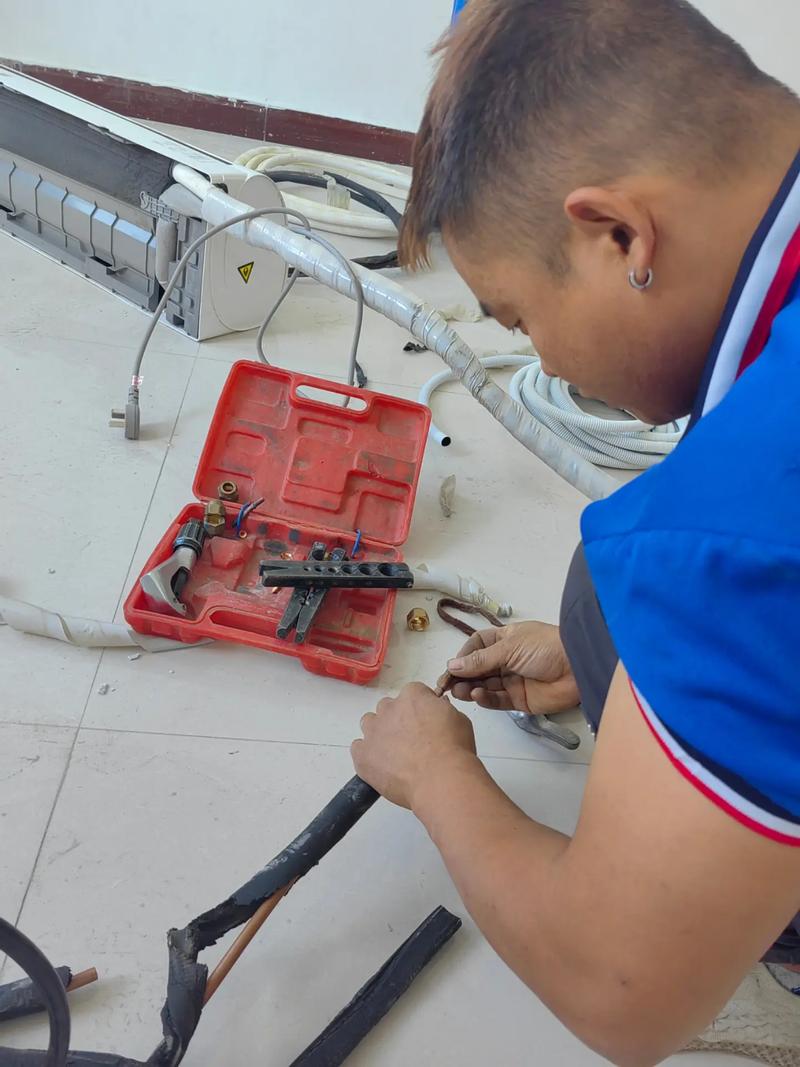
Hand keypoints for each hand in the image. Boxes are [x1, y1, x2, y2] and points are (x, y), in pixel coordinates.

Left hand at [351, 682, 477, 809]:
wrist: (440, 780)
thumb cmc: (454, 749)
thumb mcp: (459, 719)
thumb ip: (442, 710)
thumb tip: (437, 710)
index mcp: (412, 695)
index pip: (412, 694)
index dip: (421, 709)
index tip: (428, 722)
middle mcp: (388, 708)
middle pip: (388, 708)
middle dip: (398, 720)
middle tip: (413, 740)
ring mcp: (372, 731)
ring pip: (370, 724)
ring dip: (380, 734)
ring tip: (395, 754)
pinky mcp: (362, 755)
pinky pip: (358, 748)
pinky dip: (367, 755)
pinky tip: (382, 766)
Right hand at [443, 621, 578, 714]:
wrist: (579, 667)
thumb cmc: (545, 647)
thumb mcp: (509, 648)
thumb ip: (480, 660)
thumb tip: (452, 665)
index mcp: (504, 640)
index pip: (476, 647)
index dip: (463, 657)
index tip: (450, 668)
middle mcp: (506, 659)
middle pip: (477, 669)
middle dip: (461, 676)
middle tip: (446, 686)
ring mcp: (512, 680)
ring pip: (484, 685)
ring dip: (470, 688)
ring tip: (459, 692)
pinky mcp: (519, 700)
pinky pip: (497, 700)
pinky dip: (486, 699)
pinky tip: (478, 696)